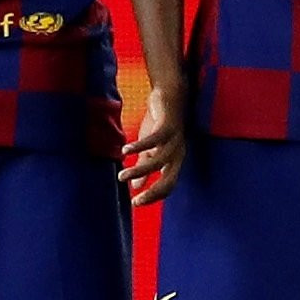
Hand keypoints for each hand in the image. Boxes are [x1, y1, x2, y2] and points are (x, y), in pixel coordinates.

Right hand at [121, 76, 186, 206]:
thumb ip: (144, 166)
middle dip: (153, 192)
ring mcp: (175, 140)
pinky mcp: (168, 125)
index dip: (154, 196)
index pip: (168, 185)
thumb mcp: (150, 148)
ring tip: (121, 176)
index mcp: (174, 161)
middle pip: (169, 179)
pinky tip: (126, 150)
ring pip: (159, 161)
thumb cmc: (160, 124)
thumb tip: (135, 187)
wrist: (169, 96)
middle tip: (135, 200)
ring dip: (140, 170)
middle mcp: (178, 153)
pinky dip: (140, 146)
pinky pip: (154, 139)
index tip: (136, 203)